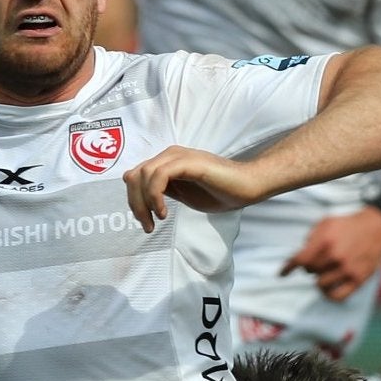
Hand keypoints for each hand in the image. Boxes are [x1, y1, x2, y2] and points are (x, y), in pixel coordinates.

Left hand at [124, 145, 266, 229]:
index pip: (135, 176)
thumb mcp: (183, 194)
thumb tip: (143, 199)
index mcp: (166, 162)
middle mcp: (169, 155)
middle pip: (134, 175)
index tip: (146, 222)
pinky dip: (155, 196)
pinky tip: (165, 212)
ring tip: (158, 220)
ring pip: (143, 175)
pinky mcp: (188, 163)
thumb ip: (163, 192)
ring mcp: (178, 157)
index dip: (134, 201)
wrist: (246, 187)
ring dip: (144, 202)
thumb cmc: (220, 192)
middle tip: (147, 226)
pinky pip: (159, 176)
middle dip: (135, 204)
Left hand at [282, 208, 380, 300]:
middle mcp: (335, 256)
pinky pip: (337, 296)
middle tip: (319, 261)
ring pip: (320, 284)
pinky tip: (328, 289)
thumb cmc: (348, 226)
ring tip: (325, 273)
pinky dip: (329, 295)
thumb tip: (300, 257)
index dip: (288, 268)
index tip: (282, 274)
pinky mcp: (358, 279)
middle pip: (310, 272)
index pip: (300, 260)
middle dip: (310, 267)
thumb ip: (310, 238)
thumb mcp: (326, 223)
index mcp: (325, 241)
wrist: (376, 228)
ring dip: (319, 279)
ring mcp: (347, 269)